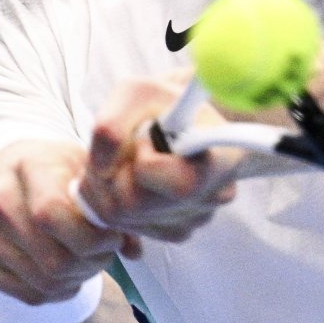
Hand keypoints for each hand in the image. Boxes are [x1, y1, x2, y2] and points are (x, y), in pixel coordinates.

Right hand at [0, 140, 135, 305]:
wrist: (4, 170)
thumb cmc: (54, 169)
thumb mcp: (85, 169)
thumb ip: (110, 205)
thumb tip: (134, 252)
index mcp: (28, 167)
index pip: (52, 215)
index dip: (91, 238)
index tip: (112, 236)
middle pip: (53, 260)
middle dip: (92, 264)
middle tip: (104, 253)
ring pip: (44, 283)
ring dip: (77, 280)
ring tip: (87, 260)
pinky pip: (27, 295)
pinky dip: (56, 292)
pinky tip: (65, 272)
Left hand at [76, 76, 244, 242]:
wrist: (185, 118)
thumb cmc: (164, 102)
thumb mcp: (135, 92)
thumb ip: (112, 125)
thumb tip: (101, 169)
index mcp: (222, 159)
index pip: (177, 186)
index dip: (145, 160)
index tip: (147, 136)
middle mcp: (213, 197)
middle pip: (134, 206)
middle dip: (112, 173)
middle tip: (122, 147)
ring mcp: (195, 219)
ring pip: (123, 219)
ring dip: (107, 186)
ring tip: (124, 158)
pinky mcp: (175, 230)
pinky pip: (127, 227)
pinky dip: (116, 201)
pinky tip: (131, 177)